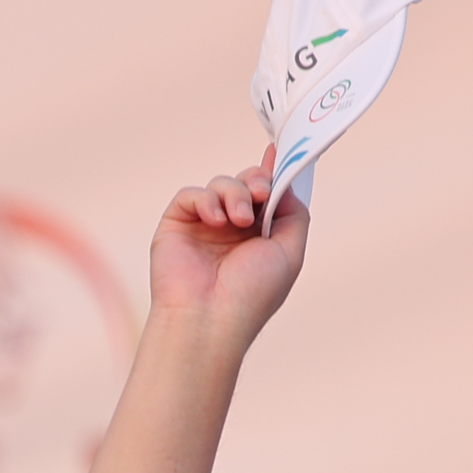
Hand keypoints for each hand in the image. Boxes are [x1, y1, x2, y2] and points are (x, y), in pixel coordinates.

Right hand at [149, 147, 310, 342]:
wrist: (210, 319)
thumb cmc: (251, 296)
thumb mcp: (290, 254)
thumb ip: (294, 215)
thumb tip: (286, 184)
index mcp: (260, 237)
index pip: (267, 196)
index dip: (273, 174)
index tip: (278, 153)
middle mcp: (233, 230)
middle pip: (246, 183)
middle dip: (257, 181)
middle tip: (261, 192)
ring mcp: (204, 226)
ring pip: (222, 185)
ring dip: (235, 194)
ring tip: (239, 220)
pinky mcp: (177, 223)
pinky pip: (192, 194)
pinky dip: (206, 200)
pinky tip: (215, 220)